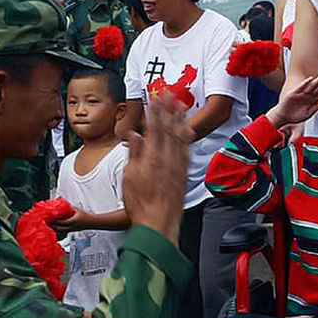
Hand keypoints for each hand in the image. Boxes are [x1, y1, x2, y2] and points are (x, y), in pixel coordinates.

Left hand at [49, 209, 88, 233]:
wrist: (92, 222)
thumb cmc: (86, 216)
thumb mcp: (77, 209)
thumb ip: (69, 206)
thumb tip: (63, 202)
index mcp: (73, 221)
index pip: (61, 222)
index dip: (54, 221)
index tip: (49, 219)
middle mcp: (71, 227)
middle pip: (59, 229)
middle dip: (52, 226)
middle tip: (47, 223)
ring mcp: (71, 230)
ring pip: (60, 231)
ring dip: (55, 228)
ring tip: (50, 225)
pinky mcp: (72, 231)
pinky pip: (63, 231)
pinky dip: (59, 229)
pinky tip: (56, 227)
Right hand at [123, 93, 191, 244]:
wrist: (159, 224)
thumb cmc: (141, 206)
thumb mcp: (129, 178)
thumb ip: (133, 154)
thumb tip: (134, 135)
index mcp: (151, 158)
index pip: (153, 128)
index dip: (154, 111)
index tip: (155, 98)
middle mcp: (167, 159)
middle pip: (168, 128)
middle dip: (168, 109)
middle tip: (170, 94)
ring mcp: (178, 166)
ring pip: (180, 137)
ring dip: (180, 119)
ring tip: (181, 104)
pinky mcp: (184, 174)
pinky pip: (187, 150)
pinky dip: (187, 137)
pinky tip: (188, 130)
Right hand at [265, 74, 317, 128]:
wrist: (283, 117)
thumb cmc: (295, 117)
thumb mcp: (308, 114)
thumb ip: (317, 107)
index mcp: (311, 101)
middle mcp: (307, 96)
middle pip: (317, 88)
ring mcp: (301, 94)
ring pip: (311, 86)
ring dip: (317, 81)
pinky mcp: (294, 93)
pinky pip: (301, 87)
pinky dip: (305, 83)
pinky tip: (310, 79)